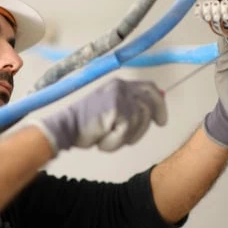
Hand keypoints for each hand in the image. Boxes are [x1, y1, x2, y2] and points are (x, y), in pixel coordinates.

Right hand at [33, 78, 166, 154]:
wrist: (66, 127)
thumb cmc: (85, 123)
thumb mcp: (111, 110)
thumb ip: (130, 107)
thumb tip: (154, 109)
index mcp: (120, 85)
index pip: (149, 88)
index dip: (159, 104)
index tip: (161, 121)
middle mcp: (121, 87)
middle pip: (149, 105)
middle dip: (144, 126)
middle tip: (132, 139)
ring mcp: (120, 98)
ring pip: (140, 122)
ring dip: (127, 137)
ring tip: (109, 138)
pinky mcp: (116, 110)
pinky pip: (127, 132)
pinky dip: (115, 142)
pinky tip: (103, 141)